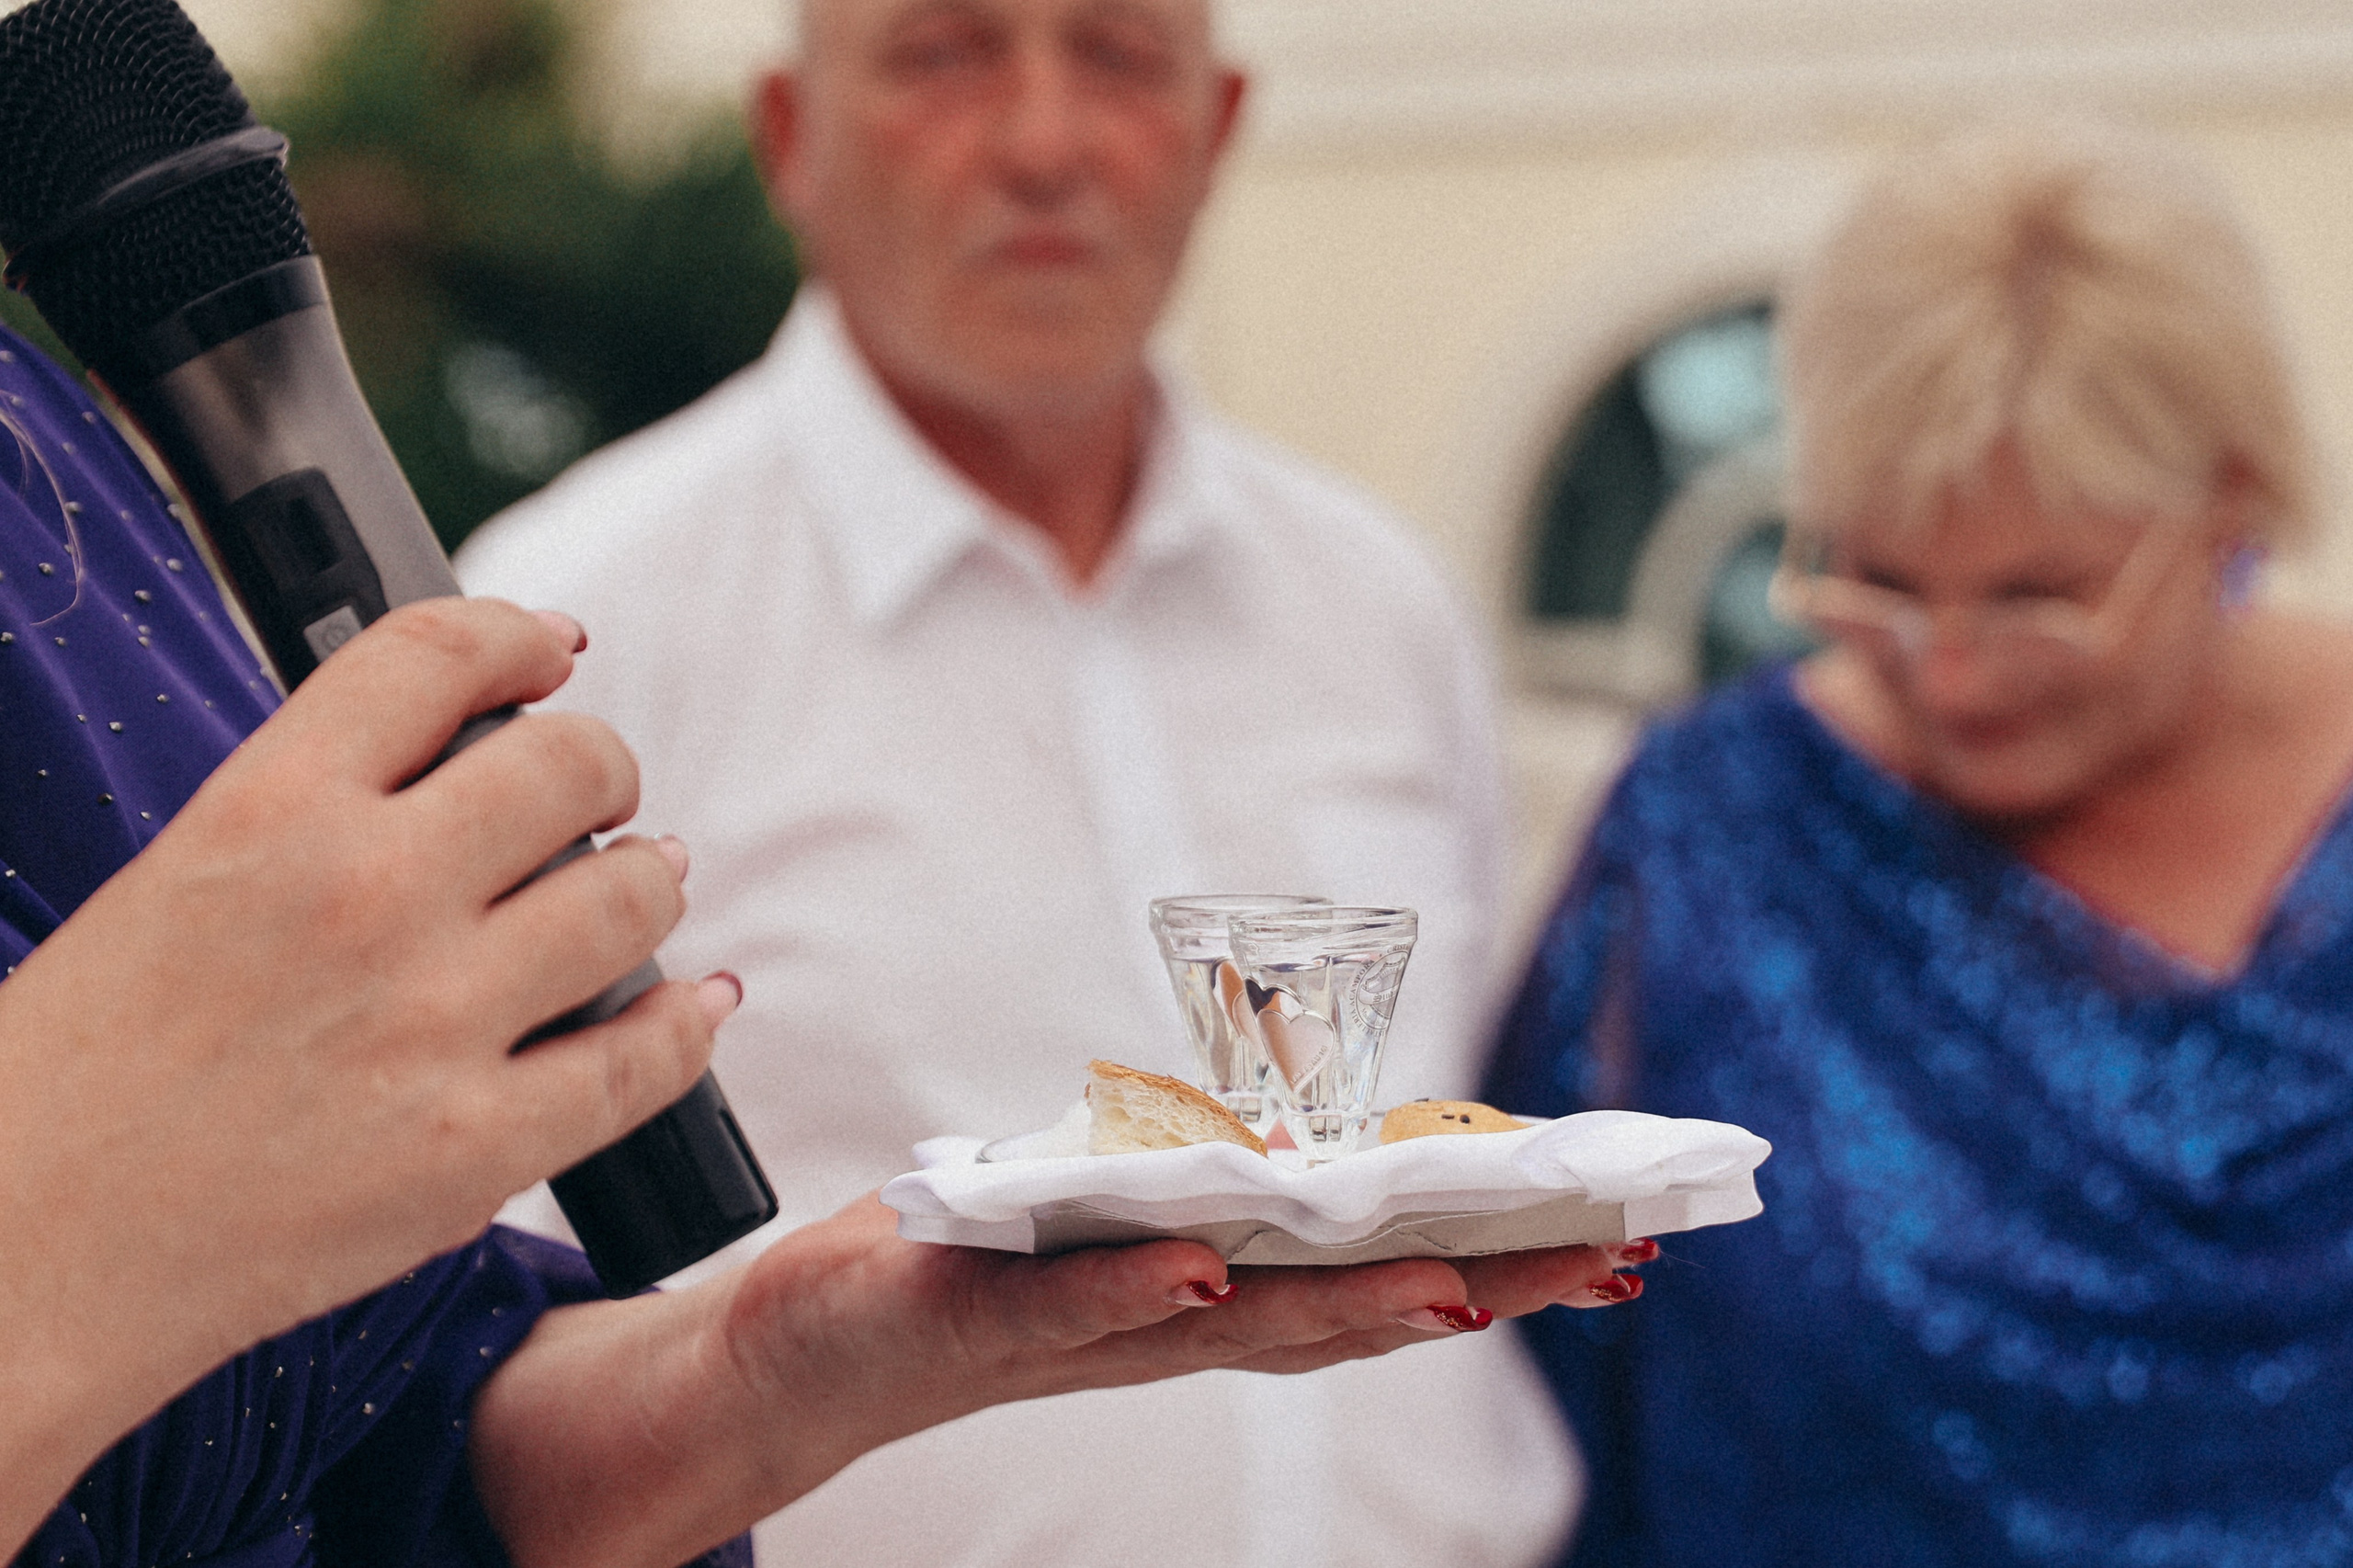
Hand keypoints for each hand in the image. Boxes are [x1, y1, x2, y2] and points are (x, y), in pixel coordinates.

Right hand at [0, 598, 731, 1546]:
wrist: (22, 1253)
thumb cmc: (74, 1073)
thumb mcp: (175, 880)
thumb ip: (312, 813)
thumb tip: (455, 758)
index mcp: (268, 808)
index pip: (438, 655)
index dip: (520, 635)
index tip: (552, 651)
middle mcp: (366, 896)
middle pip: (571, 765)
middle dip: (604, 766)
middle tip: (602, 790)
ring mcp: (431, 1023)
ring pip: (631, 897)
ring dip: (653, 881)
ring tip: (648, 883)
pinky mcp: (475, 1149)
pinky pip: (641, 1060)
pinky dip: (688, 1023)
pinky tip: (698, 1003)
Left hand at [719, 1197, 1637, 1455]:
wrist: (796, 1350)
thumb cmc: (964, 1267)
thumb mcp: (1103, 1214)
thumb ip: (1199, 1192)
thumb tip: (1311, 1142)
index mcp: (1207, 1290)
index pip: (1371, 1275)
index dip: (1499, 1262)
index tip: (1621, 1231)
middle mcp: (1164, 1322)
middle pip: (1343, 1308)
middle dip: (1486, 1284)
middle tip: (1617, 1257)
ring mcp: (1074, 1325)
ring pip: (1236, 1318)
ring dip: (1349, 1305)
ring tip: (1462, 1285)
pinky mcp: (971, 1311)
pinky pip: (1064, 1302)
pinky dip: (1138, 1290)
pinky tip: (1205, 1267)